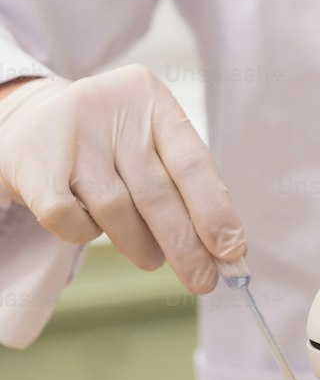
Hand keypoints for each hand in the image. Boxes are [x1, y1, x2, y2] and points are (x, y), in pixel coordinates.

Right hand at [0, 66, 246, 292]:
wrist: (26, 124)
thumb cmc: (106, 143)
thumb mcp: (146, 142)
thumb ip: (183, 187)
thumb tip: (222, 249)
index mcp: (150, 99)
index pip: (192, 161)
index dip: (215, 210)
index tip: (232, 251)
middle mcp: (111, 110)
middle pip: (157, 192)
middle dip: (186, 245)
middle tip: (203, 280)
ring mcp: (70, 135)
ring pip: (117, 210)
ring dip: (141, 245)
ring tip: (151, 257)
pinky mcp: (34, 164)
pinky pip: (72, 221)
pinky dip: (86, 235)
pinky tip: (93, 226)